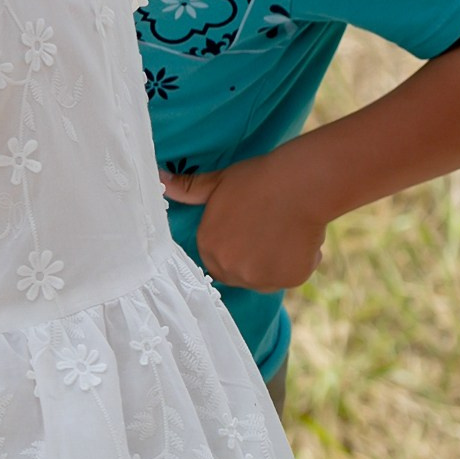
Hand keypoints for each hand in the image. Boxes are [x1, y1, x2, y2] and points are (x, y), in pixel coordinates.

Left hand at [161, 150, 329, 293]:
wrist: (300, 184)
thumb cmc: (257, 180)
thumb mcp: (217, 183)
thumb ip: (187, 189)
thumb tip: (160, 178)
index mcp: (209, 247)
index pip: (216, 258)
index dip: (233, 244)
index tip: (247, 229)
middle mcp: (230, 269)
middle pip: (239, 272)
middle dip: (251, 258)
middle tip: (266, 230)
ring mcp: (260, 278)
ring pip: (265, 278)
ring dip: (273, 264)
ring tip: (282, 232)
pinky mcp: (289, 280)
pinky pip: (291, 276)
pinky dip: (298, 263)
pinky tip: (299, 238)